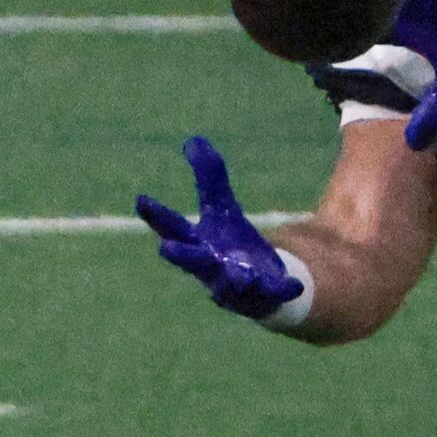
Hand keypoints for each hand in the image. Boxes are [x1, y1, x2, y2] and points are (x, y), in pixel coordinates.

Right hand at [134, 136, 304, 319]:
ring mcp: (236, 286)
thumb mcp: (222, 208)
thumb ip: (210, 178)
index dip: (156, 215)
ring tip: (240, 277)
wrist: (258, 285)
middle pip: (192, 261)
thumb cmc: (231, 244)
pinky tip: (295, 286)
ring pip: (230, 284)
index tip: (141, 200)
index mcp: (197, 244)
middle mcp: (211, 268)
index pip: (172, 228)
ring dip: (233, 280)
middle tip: (165, 248)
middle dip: (181, 255)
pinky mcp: (264, 296)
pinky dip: (283, 289)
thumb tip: (194, 140)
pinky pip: (274, 294)